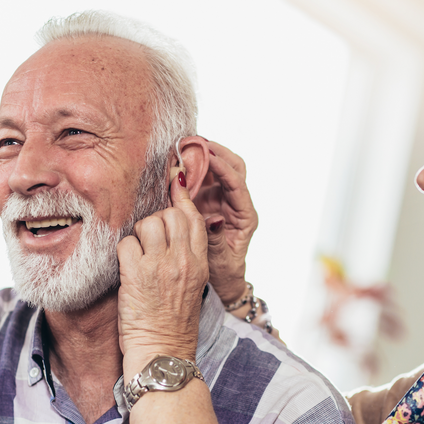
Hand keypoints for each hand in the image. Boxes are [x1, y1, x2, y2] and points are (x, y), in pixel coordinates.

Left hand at [117, 170, 209, 378]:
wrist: (164, 356)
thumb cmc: (173, 327)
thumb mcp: (191, 289)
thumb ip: (186, 260)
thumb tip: (171, 234)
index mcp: (200, 264)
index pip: (194, 217)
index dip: (181, 196)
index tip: (173, 181)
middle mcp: (184, 261)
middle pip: (170, 214)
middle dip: (155, 220)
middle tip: (147, 240)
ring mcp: (161, 266)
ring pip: (147, 223)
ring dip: (137, 235)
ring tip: (136, 256)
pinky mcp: (137, 275)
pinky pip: (125, 244)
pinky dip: (122, 254)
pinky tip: (125, 270)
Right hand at [193, 141, 257, 305]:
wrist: (221, 282)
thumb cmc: (224, 273)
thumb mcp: (220, 259)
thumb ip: (216, 239)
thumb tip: (213, 220)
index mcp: (245, 216)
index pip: (238, 184)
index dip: (224, 168)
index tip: (208, 155)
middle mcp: (236, 204)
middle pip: (234, 168)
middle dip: (217, 152)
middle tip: (196, 142)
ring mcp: (222, 201)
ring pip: (218, 170)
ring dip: (203, 157)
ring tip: (185, 146)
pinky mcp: (208, 202)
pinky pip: (202, 180)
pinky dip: (192, 169)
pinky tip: (178, 163)